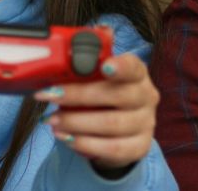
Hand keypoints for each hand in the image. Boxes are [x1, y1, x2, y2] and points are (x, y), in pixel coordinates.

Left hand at [35, 53, 158, 168]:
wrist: (118, 131)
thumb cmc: (103, 96)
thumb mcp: (96, 78)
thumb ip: (85, 65)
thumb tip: (65, 49)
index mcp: (137, 73)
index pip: (133, 67)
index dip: (120, 66)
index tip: (104, 66)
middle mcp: (146, 96)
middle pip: (118, 95)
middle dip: (79, 95)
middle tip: (51, 96)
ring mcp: (146, 123)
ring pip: (112, 124)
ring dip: (76, 123)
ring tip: (53, 121)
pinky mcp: (139, 147)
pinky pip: (113, 148)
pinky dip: (85, 144)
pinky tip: (67, 138)